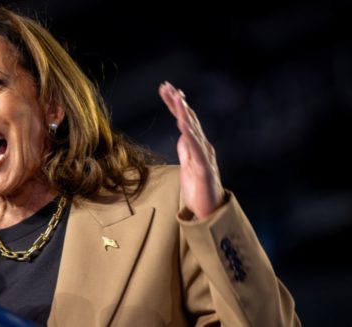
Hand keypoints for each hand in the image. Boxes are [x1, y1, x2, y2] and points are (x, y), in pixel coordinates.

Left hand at [159, 82, 224, 219]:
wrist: (210, 211)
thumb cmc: (199, 188)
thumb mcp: (188, 164)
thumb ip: (186, 149)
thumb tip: (182, 134)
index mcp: (196, 145)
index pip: (185, 120)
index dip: (176, 104)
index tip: (166, 89)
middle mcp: (203, 147)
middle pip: (189, 120)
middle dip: (178, 102)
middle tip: (168, 86)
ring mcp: (205, 157)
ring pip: (194, 131)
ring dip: (185, 114)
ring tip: (177, 99)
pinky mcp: (205, 169)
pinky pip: (197, 150)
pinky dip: (190, 136)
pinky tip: (183, 125)